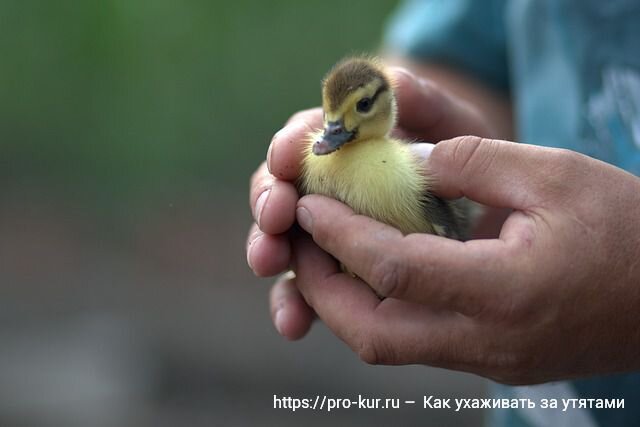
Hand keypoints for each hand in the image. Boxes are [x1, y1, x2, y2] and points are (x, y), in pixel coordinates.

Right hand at [247, 67, 497, 338]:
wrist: (483, 213)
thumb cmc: (465, 166)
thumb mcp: (456, 132)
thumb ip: (428, 105)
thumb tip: (393, 84)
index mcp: (342, 145)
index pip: (304, 140)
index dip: (290, 148)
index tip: (287, 159)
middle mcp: (324, 189)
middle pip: (280, 193)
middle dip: (271, 203)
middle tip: (275, 216)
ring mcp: (326, 236)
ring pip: (286, 245)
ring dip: (272, 254)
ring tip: (270, 262)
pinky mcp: (337, 278)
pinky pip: (309, 294)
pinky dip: (297, 306)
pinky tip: (295, 324)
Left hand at [293, 136, 639, 383]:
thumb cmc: (627, 228)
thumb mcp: (553, 174)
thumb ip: (471, 163)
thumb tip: (404, 161)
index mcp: (506, 291)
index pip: (392, 269)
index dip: (340, 235)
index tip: (310, 204)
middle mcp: (490, 341)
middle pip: (373, 333)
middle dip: (322, 288)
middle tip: (301, 242)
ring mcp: (491, 360)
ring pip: (388, 346)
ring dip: (344, 303)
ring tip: (324, 255)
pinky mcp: (494, 361)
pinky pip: (416, 343)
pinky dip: (380, 309)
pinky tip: (374, 273)